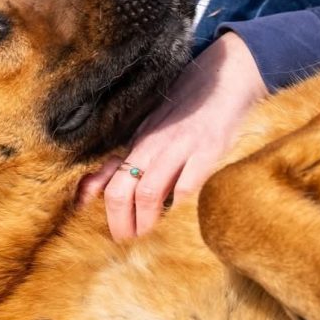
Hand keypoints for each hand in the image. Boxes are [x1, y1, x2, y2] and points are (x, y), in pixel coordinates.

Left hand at [78, 32, 267, 240]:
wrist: (226, 76)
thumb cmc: (192, 104)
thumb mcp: (157, 125)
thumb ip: (137, 152)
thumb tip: (106, 185)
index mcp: (139, 140)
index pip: (105, 174)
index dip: (94, 205)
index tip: (92, 228)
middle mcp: (153, 144)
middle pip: (121, 189)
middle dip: (119, 223)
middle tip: (126, 243)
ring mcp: (180, 147)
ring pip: (148, 191)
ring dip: (145, 223)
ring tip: (149, 241)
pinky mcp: (209, 150)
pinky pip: (187, 186)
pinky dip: (180, 212)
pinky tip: (181, 225)